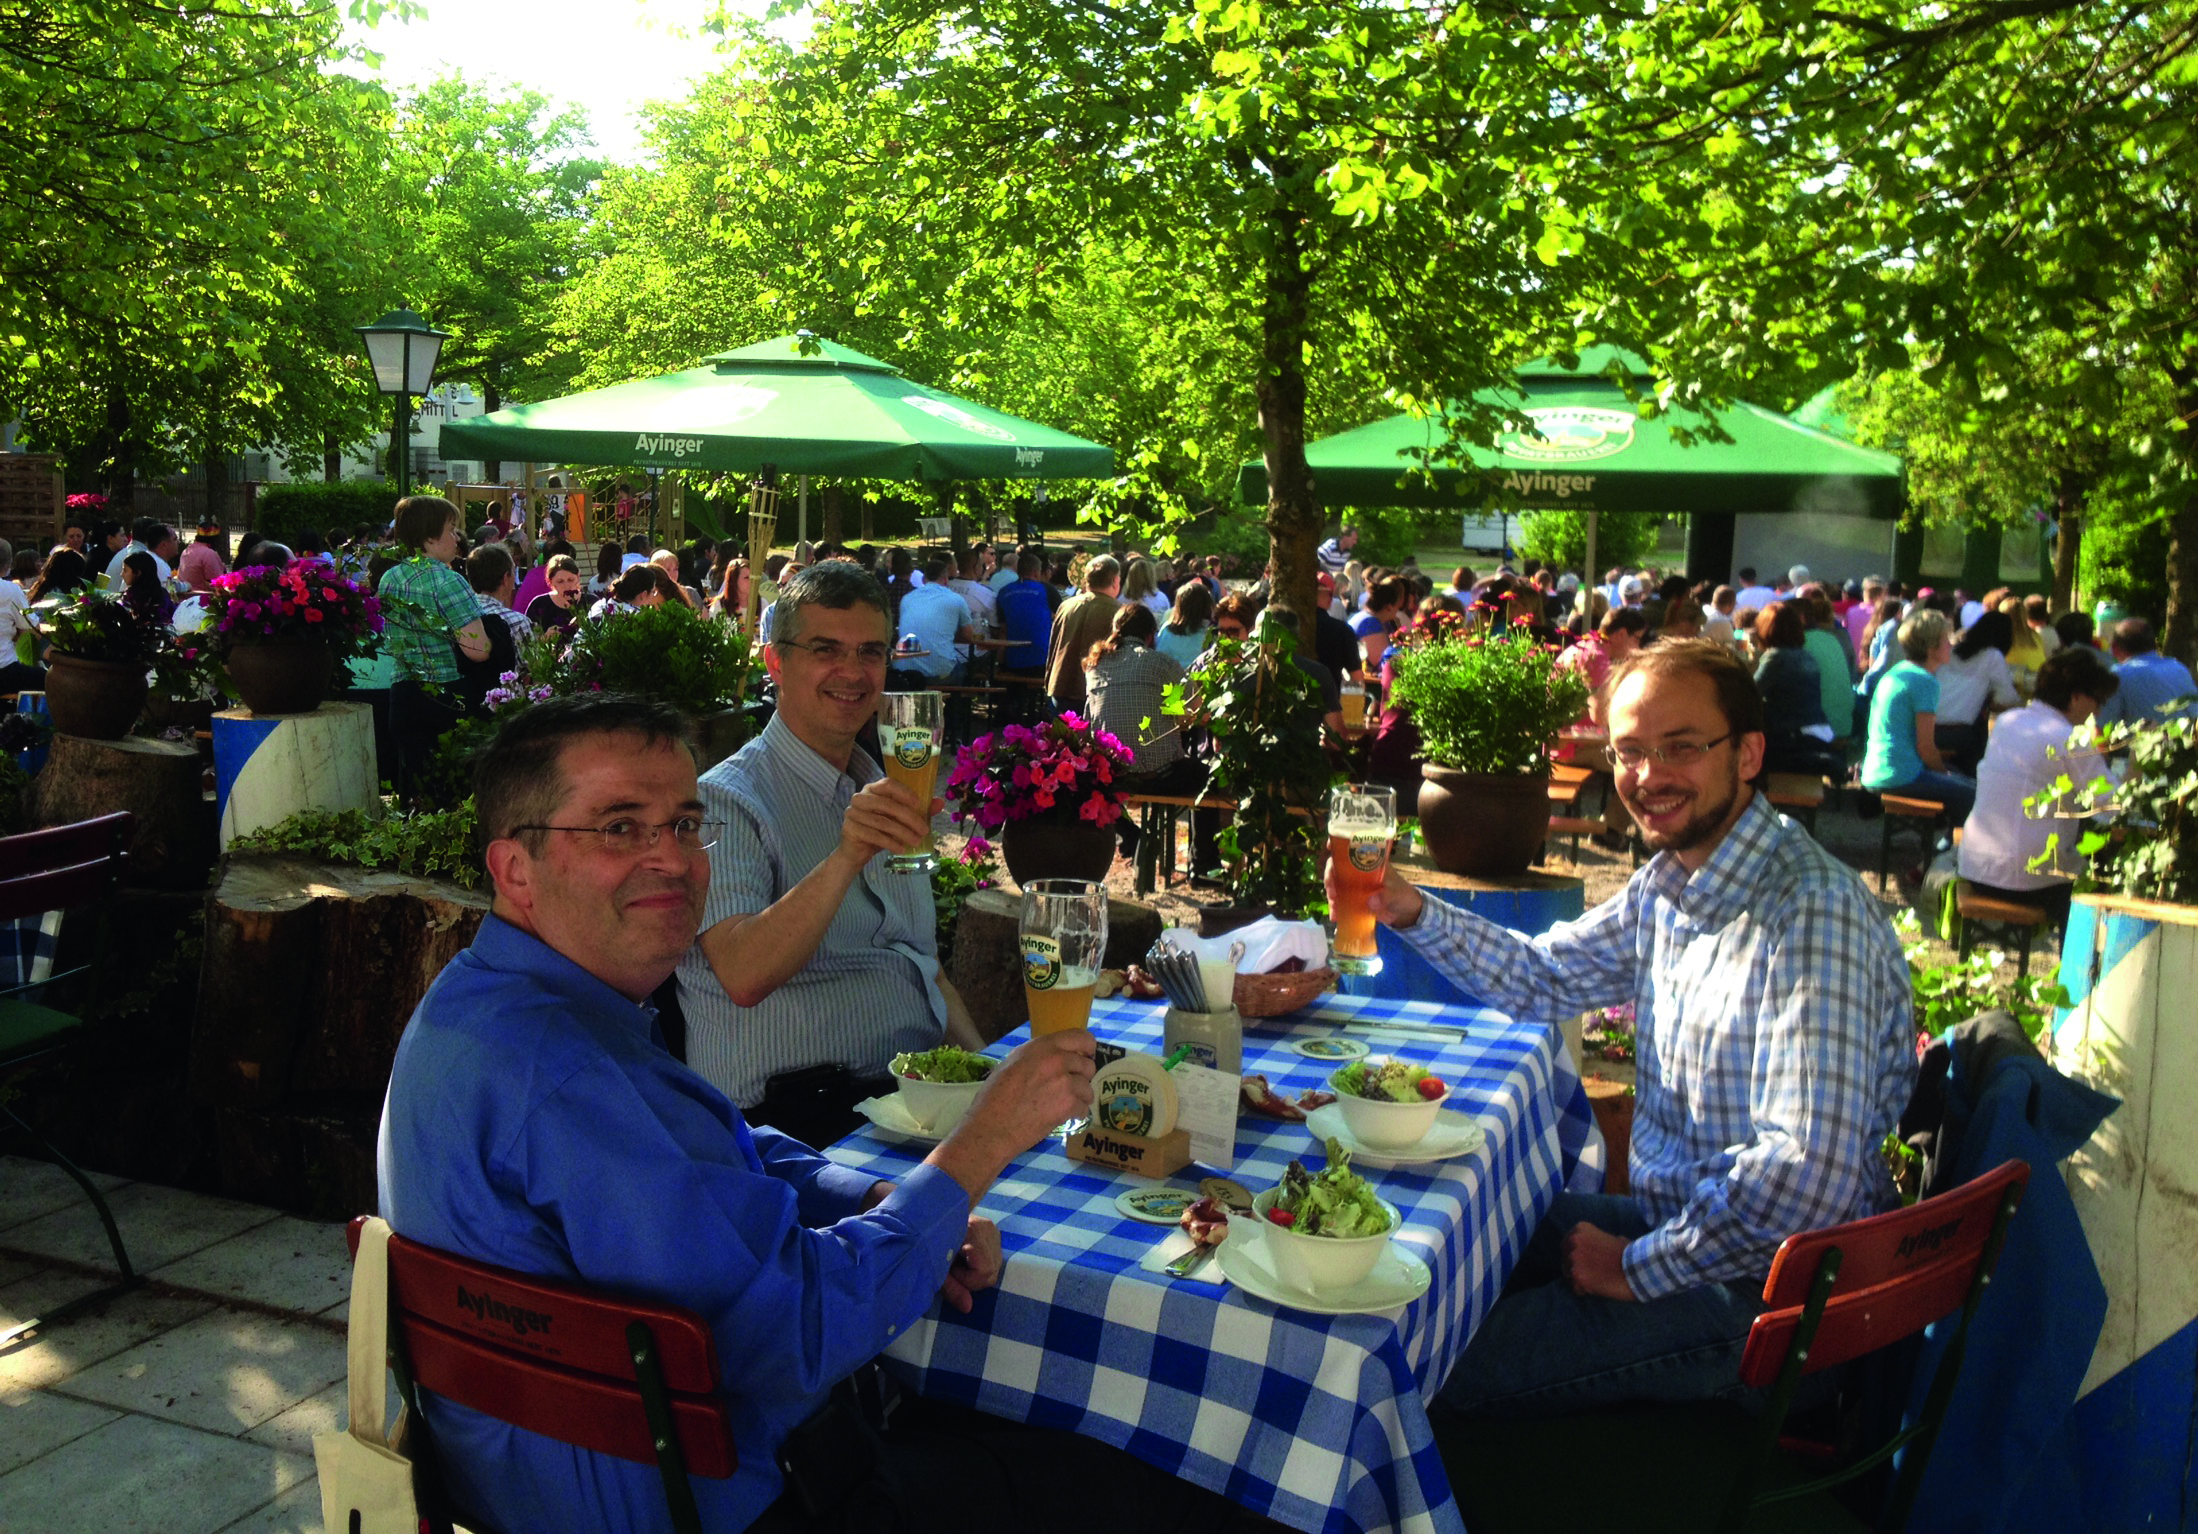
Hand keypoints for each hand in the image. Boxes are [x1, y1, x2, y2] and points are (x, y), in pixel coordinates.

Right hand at [837, 777, 933, 866]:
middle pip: (887, 804)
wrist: (857, 851)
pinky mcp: (850, 828)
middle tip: (924, 830)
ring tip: (916, 841)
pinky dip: (891, 843)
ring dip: (903, 833)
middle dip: (909, 818)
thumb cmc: (880, 830)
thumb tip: (940, 802)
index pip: (888, 784)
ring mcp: (852, 812)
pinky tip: (902, 849)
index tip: (920, 805)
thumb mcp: (899, 820)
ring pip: (883, 822)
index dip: (904, 793)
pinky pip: (874, 835)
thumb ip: (918, 810)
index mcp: (872, 789)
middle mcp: (860, 797)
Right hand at [930, 1029, 1097, 1198]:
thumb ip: (1038, 1056)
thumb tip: (1056, 1056)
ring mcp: (1065, 1082)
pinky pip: (1083, 1107)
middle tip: (1068, 1088)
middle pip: (1088, 1065)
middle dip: (1081, 1077)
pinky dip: (1075, 1114)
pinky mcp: (1069, 1105)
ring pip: (1088, 1088)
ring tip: (1062, 1105)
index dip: (1087, 1048)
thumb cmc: (994, 1096)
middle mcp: (1057, 1060)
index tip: (1084, 1057)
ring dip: (1079, 1098)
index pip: (1081, 1037)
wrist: (992, 1126)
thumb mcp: (1013, 1062)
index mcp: (1042, 1046)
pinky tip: (1060, 1117)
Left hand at [940, 1218, 1002, 1312]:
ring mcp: (993, 1229)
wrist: (931, 1215)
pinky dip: (981, 1263)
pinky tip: (967, 1256)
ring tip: (958, 1260)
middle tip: (953, 1267)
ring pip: (995, 1267)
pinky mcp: (994, 1231)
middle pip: (991, 1271)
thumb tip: (968, 1309)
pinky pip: (994, 1258)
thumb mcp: (936, 1268)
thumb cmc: (928, 1242)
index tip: (950, 1270)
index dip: (967, 1279)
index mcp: (973, 1232)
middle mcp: (988, 1229)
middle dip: (972, 1278)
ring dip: (977, 1271)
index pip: (985, 1271)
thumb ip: (952, 1288)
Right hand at [1324, 856, 1423, 929]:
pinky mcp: (1353, 898)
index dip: (1340, 845)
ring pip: (1335, 884)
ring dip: (1331, 894)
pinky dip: (1335, 907)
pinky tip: (1335, 917)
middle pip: (1338, 866)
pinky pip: (1339, 900)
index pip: (1353, 848)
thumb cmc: (1403, 895)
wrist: (1405, 913)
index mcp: (1371, 862)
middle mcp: (1359, 870)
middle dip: (1330, 877)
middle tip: (1333, 892)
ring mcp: (1354, 884)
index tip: (1330, 847)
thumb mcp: (1397, 894)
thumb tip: (1370, 902)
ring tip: (1334, 908)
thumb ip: (1386, 896)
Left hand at [1561, 1224, 1636, 1300]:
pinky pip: (1575, 1288)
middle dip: (1575, 1266)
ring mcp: (1574, 1260)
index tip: (1584, 1260)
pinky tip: (1596, 1289)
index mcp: (1580, 1229)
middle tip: (1589, 1273)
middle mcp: (1573, 1242)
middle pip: (1566, 1258)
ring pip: (1568, 1274)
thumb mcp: (1611, 1237)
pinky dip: (1584, 1291)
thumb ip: (1597, 1240)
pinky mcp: (1578, 1277)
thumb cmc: (1629, 1253)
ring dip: (1578, 1279)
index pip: (1567, 1244)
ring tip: (1594, 1281)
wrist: (1637, 1267)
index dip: (1575, 1254)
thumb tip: (1596, 1245)